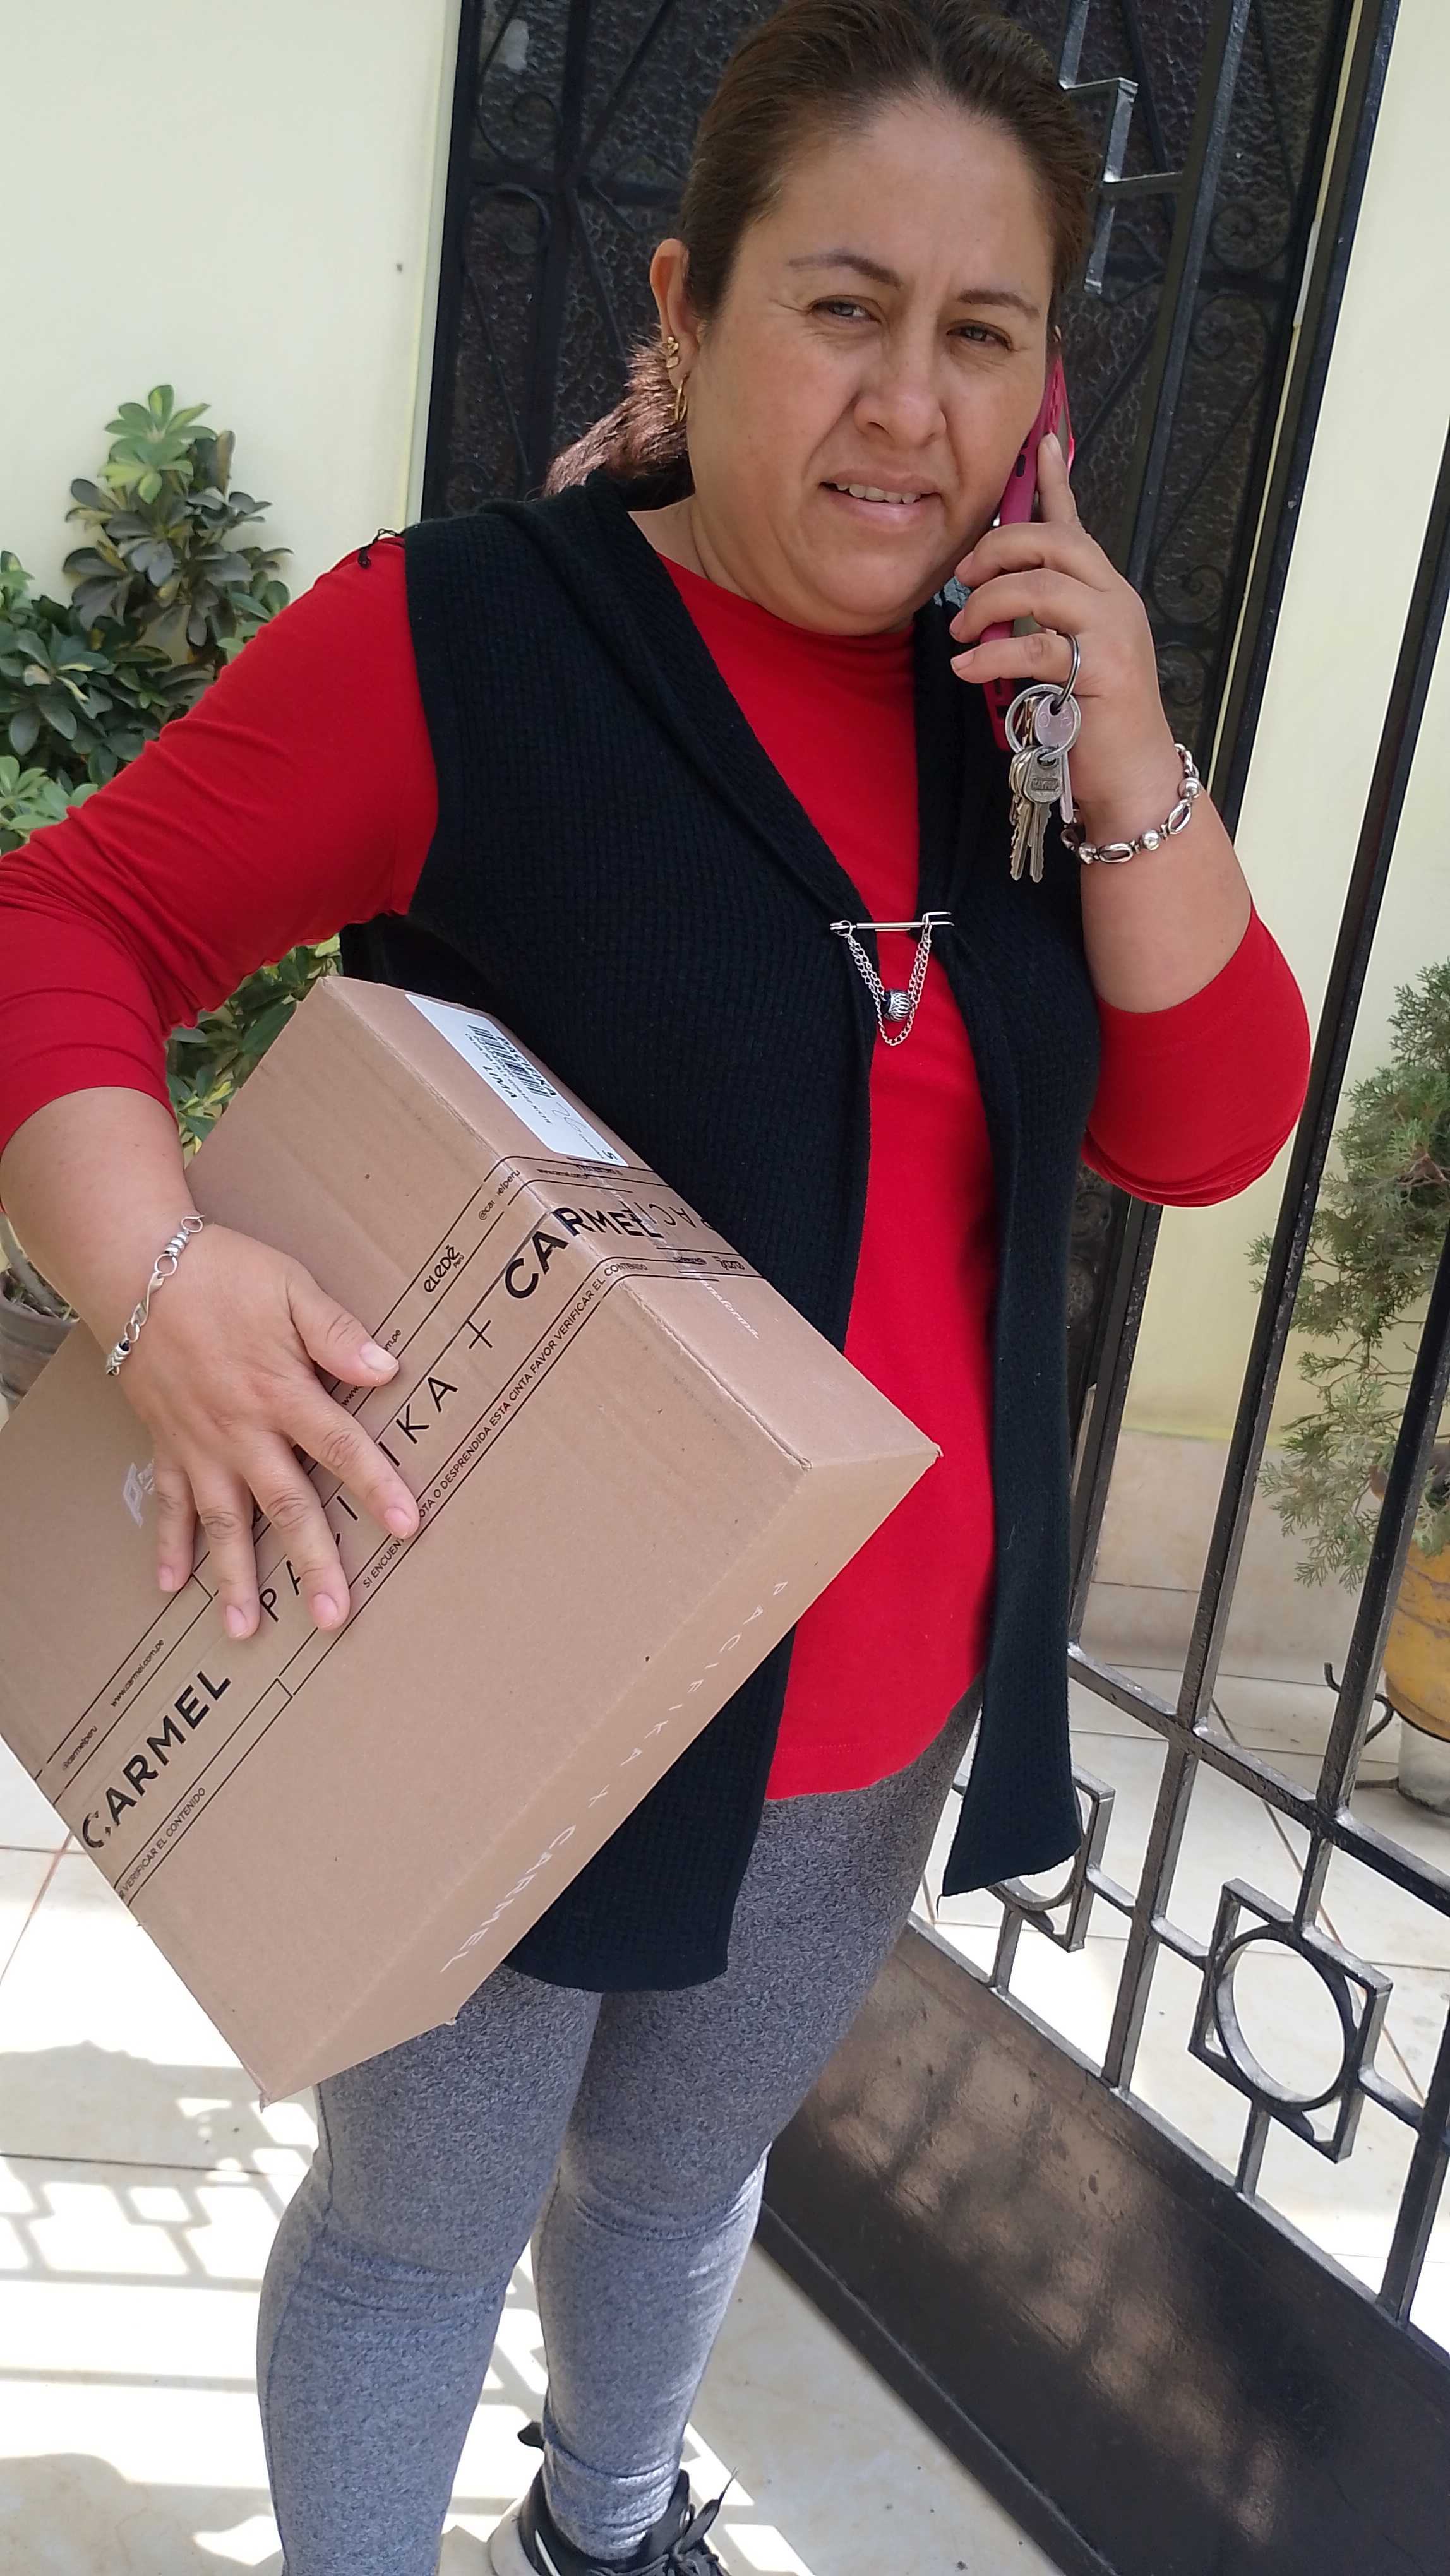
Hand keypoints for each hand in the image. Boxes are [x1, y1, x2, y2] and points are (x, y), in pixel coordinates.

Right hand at [116, 1222, 420, 1638]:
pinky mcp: (166, 1443)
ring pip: (222, 1522)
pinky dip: (168, 1545)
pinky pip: (168, 1504)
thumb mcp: (291, 1288)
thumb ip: (338, 1332)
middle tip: (333, 1618)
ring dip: (234, 1578)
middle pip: (284, 1505)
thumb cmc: (224, 1275)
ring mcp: (200, 1444)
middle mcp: (241, 1431)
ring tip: (244, 1631)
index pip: (339, 1446)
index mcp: (281, 1392)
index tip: (406, 1526)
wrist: (140, 1270)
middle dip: (311, 1562)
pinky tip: (172, 1587)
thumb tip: (388, 1368)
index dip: (375, 1485)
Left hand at [947, 432, 1180, 837]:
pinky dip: (993, 655)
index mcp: (1105, 591)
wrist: (1132, 778)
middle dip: (998, 550)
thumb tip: (987, 602)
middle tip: (962, 579)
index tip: (1039, 442)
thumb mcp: (1064, 657)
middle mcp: (1115, 601)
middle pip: (1053, 543)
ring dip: (988, 604)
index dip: (1055, 483)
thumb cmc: (1091, 721)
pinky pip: (1036, 646)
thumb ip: (1037, 623)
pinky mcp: (1102, 671)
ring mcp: (1113, 633)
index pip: (1076, 525)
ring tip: (961, 634)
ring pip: (1042, 587)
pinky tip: (967, 668)